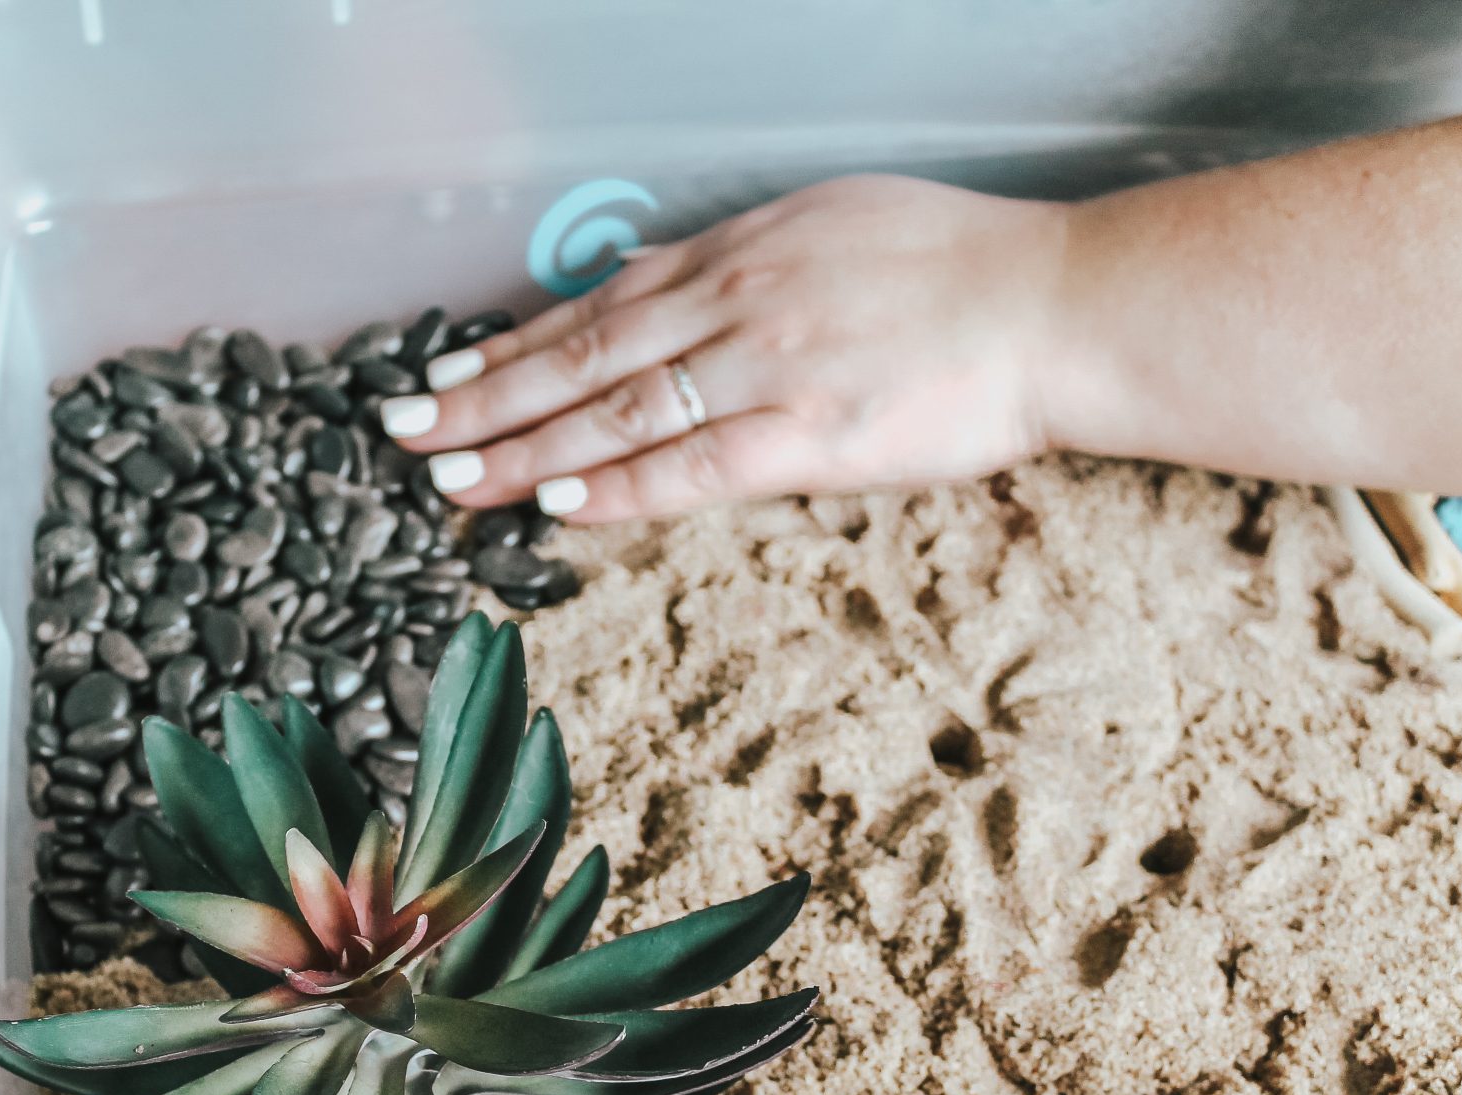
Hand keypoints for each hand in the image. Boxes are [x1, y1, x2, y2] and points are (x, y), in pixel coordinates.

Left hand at [381, 176, 1072, 522]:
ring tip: (450, 475)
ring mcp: (767, 366)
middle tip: (404, 431)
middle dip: (483, 397)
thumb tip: (650, 282)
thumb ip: (735, 262)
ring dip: (524, 446)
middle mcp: (735, 300)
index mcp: (739, 252)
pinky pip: (693, 462)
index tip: (443, 374)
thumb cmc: (958, 267)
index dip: (511, 346)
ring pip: (617, 410)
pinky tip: (557, 499)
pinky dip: (620, 482)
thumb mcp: (830, 227)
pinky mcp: (811, 433)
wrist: (1058, 304)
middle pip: (581, 356)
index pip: (596, 306)